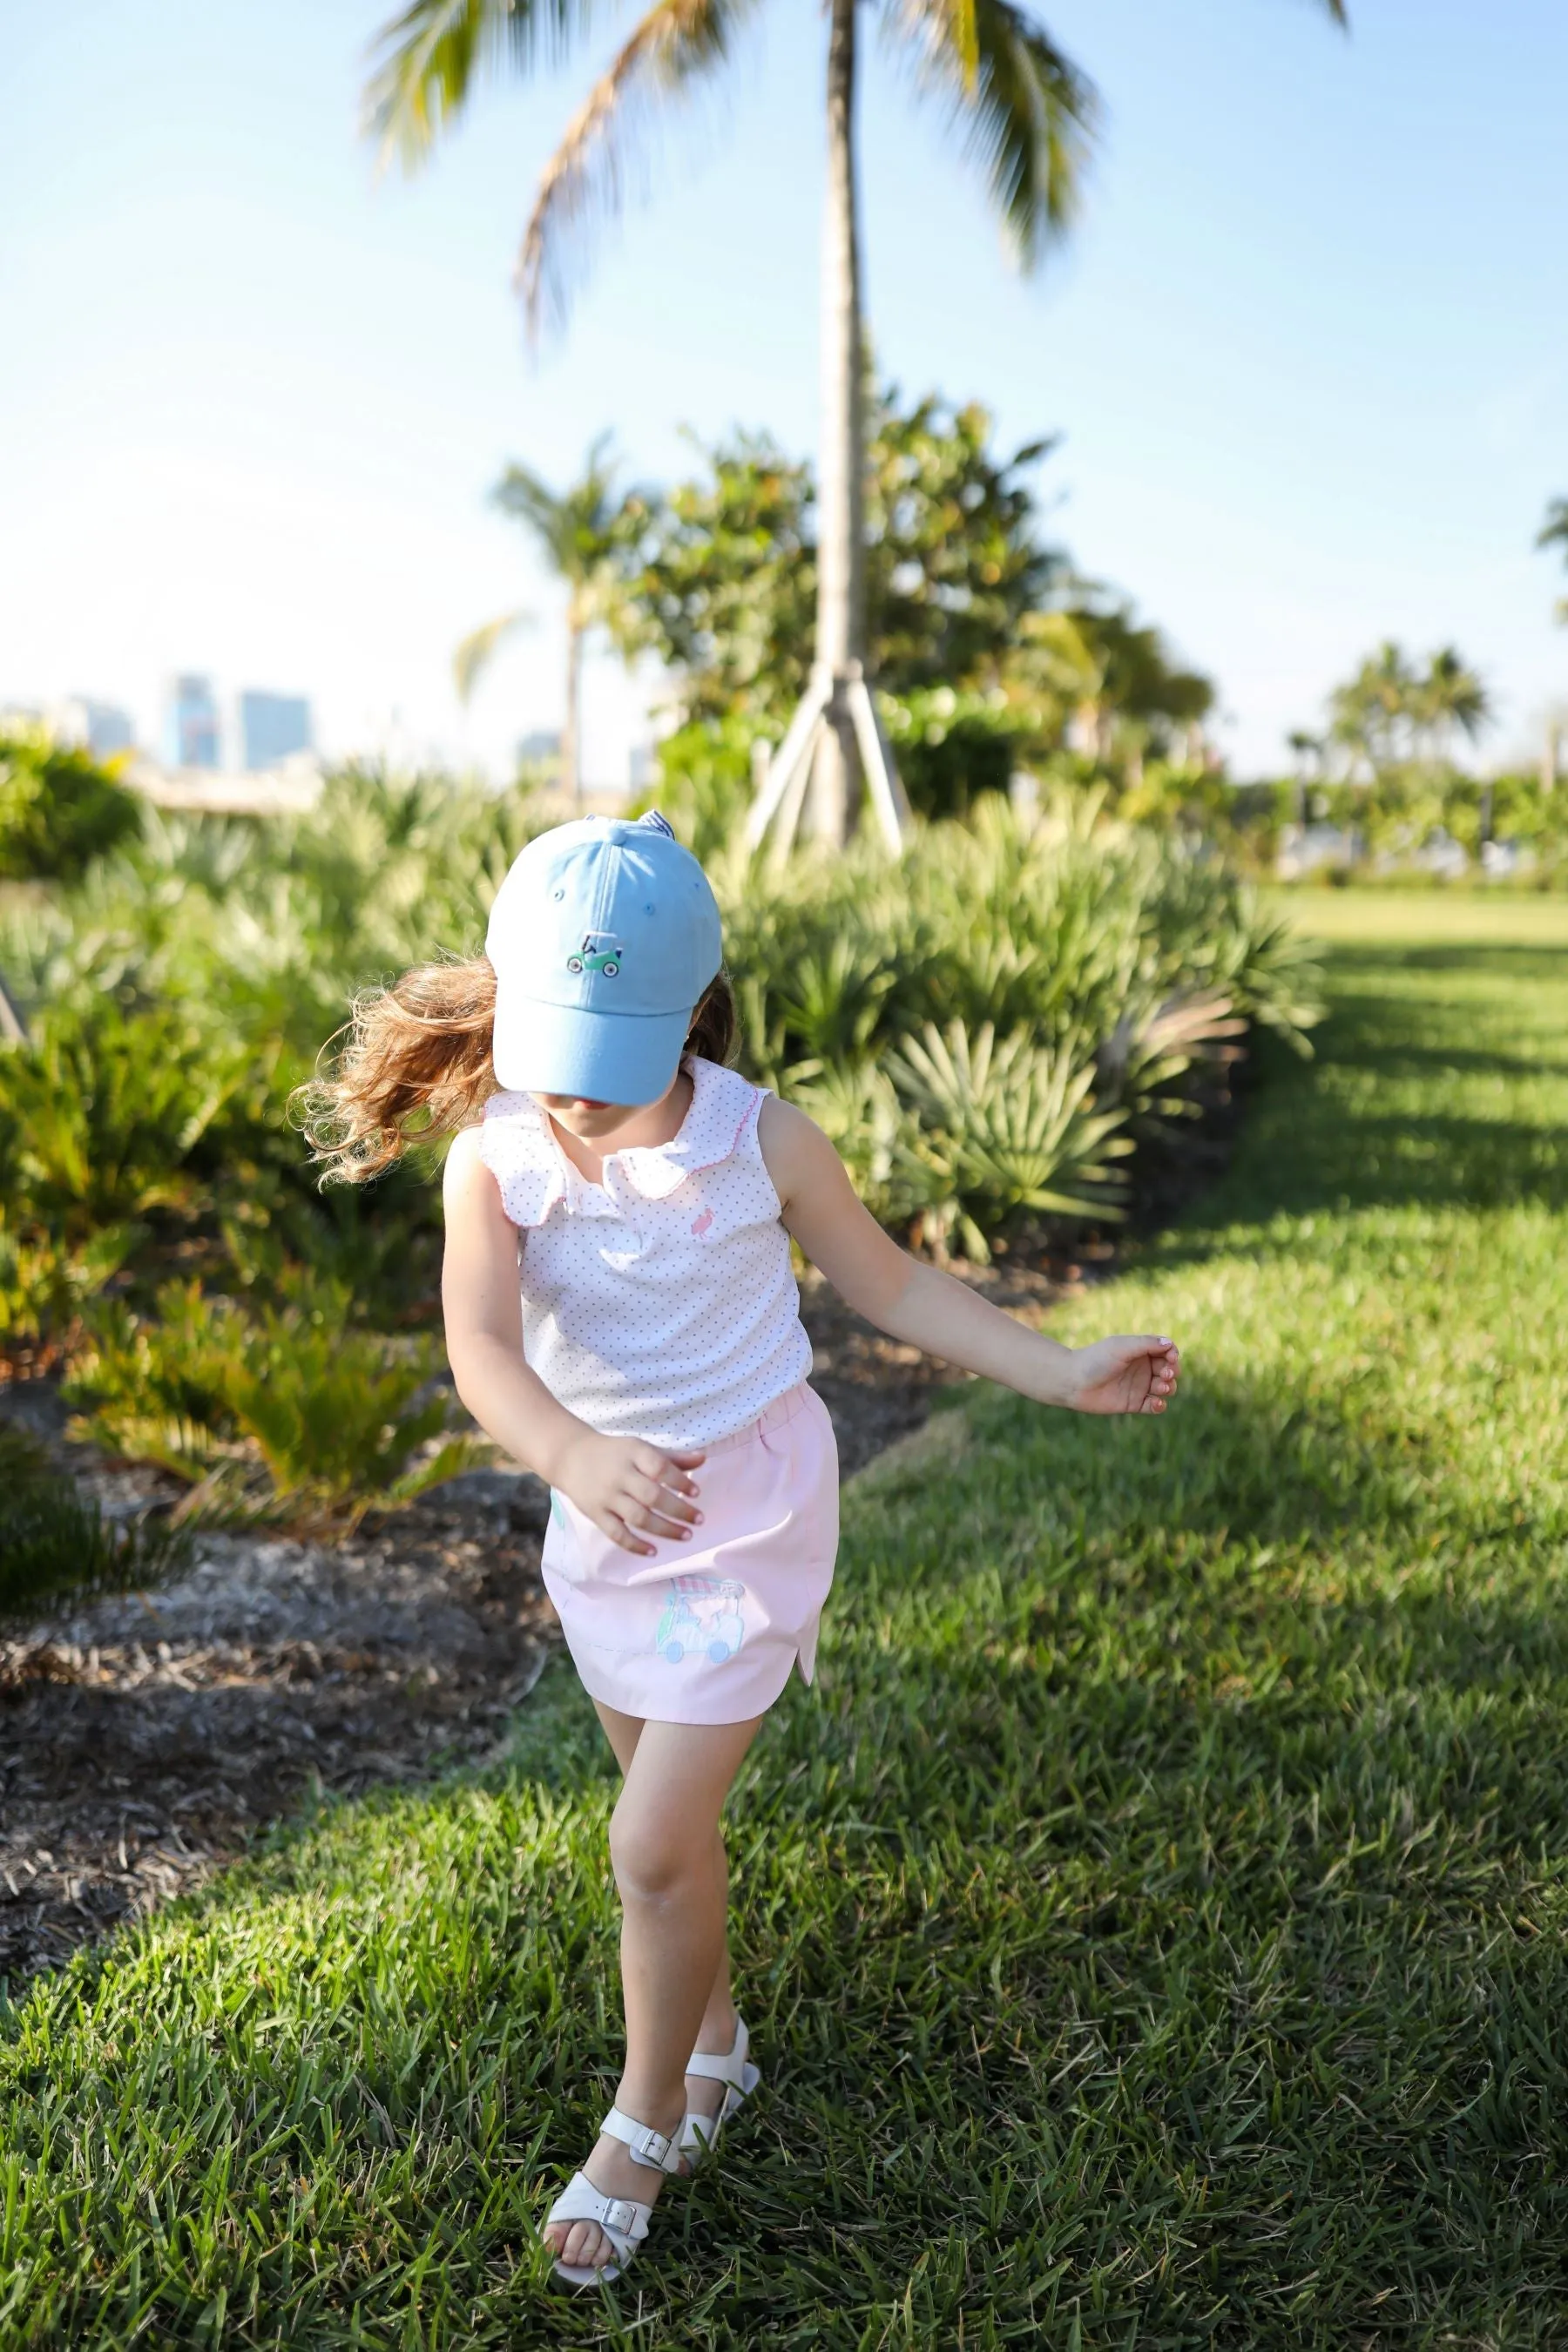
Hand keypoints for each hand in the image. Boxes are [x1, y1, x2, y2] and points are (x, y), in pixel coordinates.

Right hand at [554, 1431, 705, 1555]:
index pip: (659, 1467)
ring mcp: (607, 1496)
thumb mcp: (640, 1448)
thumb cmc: (614, 1453)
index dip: (680, 1480)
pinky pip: (616, 1533)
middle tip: (699, 1520)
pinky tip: (654, 1551)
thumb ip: (671, 1457)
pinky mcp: (596, 1514)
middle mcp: (620, 1475)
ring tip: (686, 1535)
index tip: (697, 1492)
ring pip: (638, 1517)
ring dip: (664, 1529)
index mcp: (633, 1453)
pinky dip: (635, 1545)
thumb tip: (702, 1459)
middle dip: (679, 1510)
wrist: (570, 1457)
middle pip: (652, 1496)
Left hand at [1065, 1335, 1180, 1415]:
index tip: (1171, 1358)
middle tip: (1165, 1374)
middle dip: (1172, 1371)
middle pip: (1169, 1369)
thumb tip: (1170, 1343)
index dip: (1173, 1354)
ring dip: (1168, 1388)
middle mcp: (1141, 1368)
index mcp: (1139, 1350)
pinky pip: (1154, 1406)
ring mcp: (1138, 1386)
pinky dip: (1160, 1405)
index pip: (1166, 1351)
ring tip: (1160, 1387)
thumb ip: (1147, 1344)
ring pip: (1165, 1388)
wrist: (1073, 1382)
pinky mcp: (1133, 1403)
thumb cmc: (1096, 1360)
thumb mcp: (1122, 1347)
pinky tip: (1157, 1403)